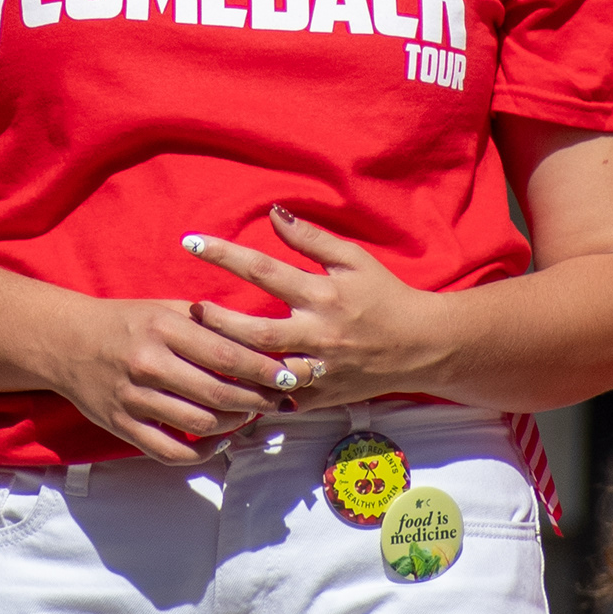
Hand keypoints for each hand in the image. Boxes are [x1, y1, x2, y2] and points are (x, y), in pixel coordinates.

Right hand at [39, 297, 278, 465]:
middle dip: (258, 401)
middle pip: (218, 394)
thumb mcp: (166, 309)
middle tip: (279, 402)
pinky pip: (171, 452)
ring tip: (249, 415)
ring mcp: (133, 399)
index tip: (289, 377)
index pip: (225, 354)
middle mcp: (147, 364)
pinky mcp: (122, 427)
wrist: (66, 341)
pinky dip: (204, 452)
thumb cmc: (127, 322)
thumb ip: (210, 324)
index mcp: (162, 328)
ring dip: (235, 424)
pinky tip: (219, 439)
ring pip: (200, 425)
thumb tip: (264, 343)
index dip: (263, 370)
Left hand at [179, 209, 445, 409]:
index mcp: (323, 295)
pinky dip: (250, 394)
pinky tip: (223, 385)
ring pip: (262, 374)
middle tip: (191, 308)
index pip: (264, 270)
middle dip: (217, 320)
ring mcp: (318, 371)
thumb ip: (311, 238)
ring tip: (198, 348)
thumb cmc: (384, 296)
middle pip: (255, 332)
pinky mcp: (318, 398)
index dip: (224, 254)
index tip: (190, 243)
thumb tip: (272, 213)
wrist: (421, 346)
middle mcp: (318, 335)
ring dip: (228, 361)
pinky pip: (276, 400)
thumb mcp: (353, 259)